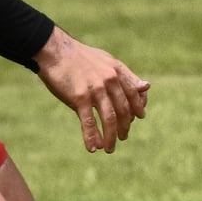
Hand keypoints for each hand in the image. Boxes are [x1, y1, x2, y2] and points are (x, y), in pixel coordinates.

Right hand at [34, 27, 149, 153]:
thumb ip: (126, 76)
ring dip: (110, 137)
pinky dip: (92, 137)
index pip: (134, 93)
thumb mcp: (107, 61)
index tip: (137, 118)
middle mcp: (110, 80)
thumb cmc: (79, 57)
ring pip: (109, 119)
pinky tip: (93, 148)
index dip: (137, 107)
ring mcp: (96, 89)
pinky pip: (89, 122)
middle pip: (123, 110)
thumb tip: (147, 87)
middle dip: (124, 127)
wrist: (54, 51)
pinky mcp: (80, 97)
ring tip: (110, 149)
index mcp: (117, 71)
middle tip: (123, 137)